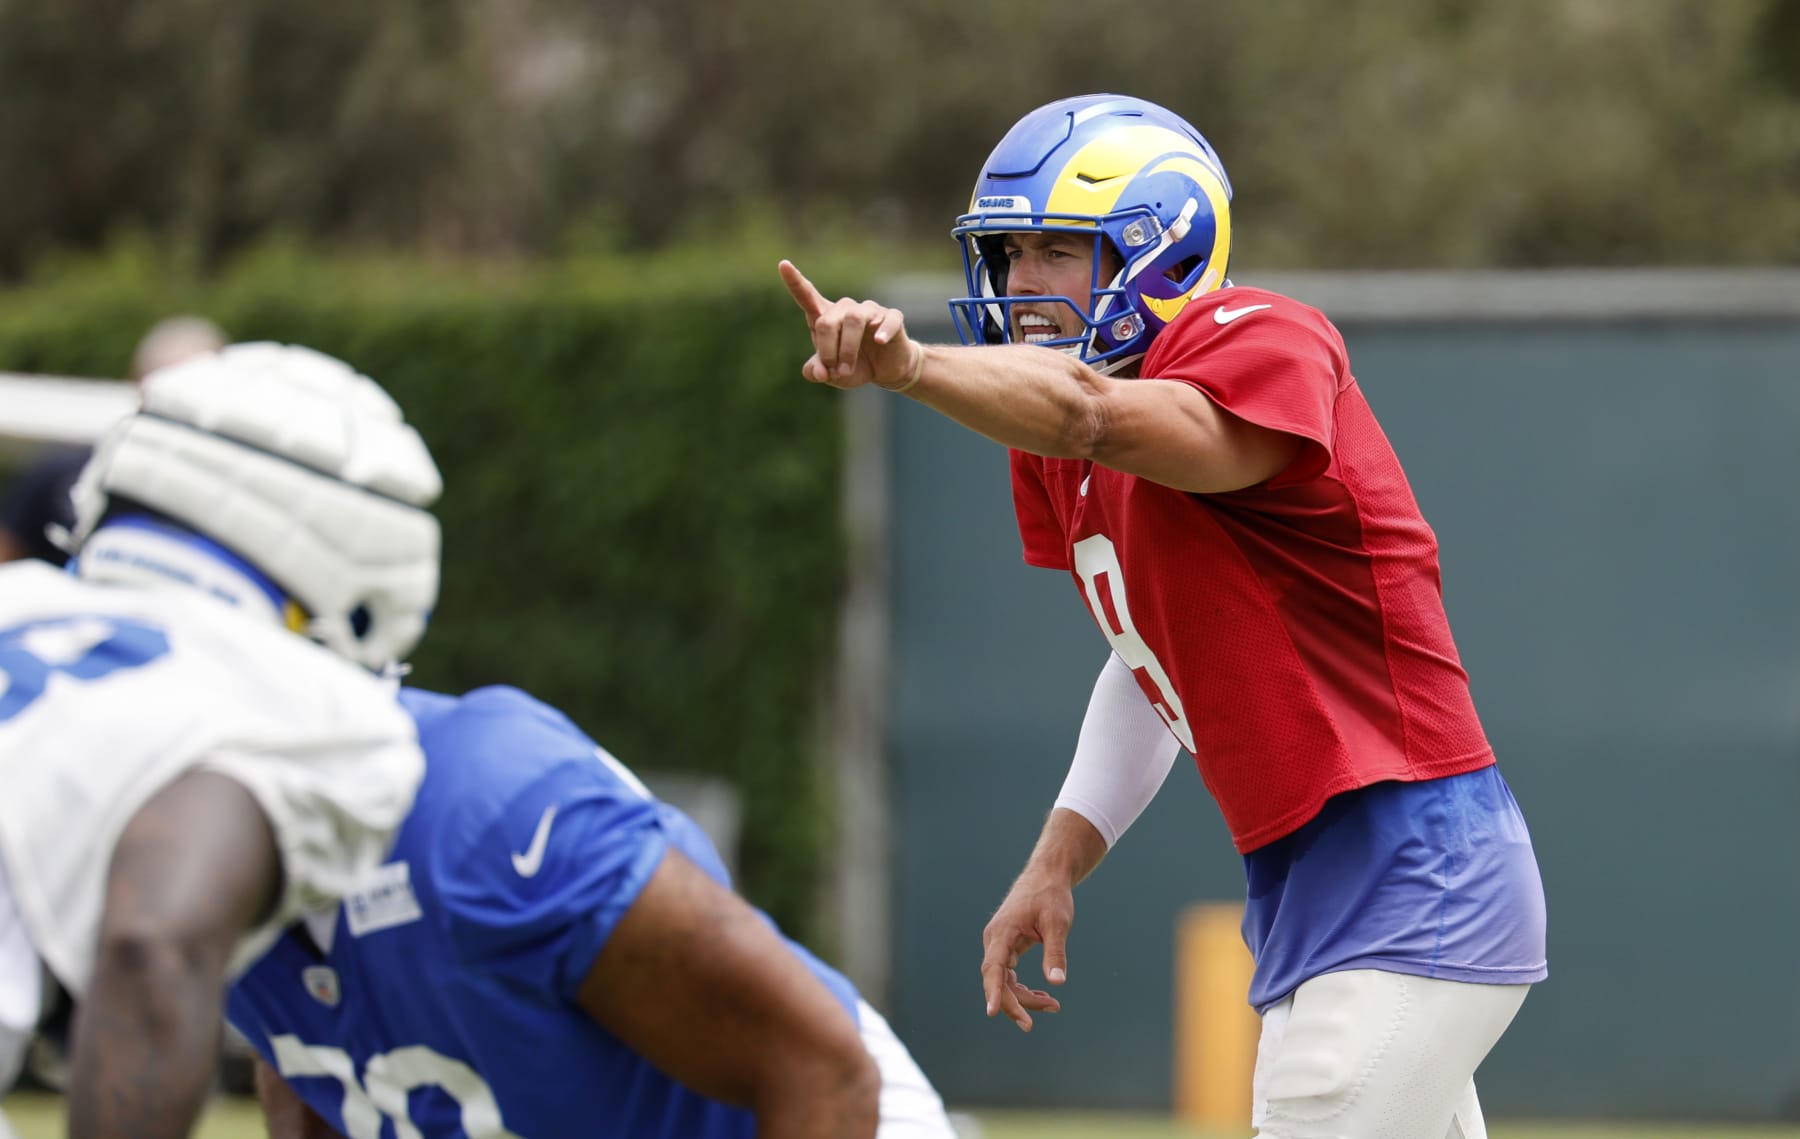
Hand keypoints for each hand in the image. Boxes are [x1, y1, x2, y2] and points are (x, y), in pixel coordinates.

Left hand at [779, 260, 922, 391]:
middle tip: (835, 372)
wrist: (886, 371)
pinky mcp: (892, 318)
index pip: (807, 296)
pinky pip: (887, 320)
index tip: (783, 265)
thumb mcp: (831, 375)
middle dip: (828, 350)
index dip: (795, 281)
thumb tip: (820, 372)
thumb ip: (817, 372)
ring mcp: (870, 311)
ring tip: (847, 371)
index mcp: (826, 317)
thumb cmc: (855, 366)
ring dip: (847, 349)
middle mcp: (846, 309)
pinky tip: (880, 341)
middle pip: (828, 321)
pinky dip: (883, 330)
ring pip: (853, 319)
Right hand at [979, 871, 1072, 1031]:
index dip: (992, 991)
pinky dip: (1023, 988)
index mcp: (1002, 932)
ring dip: (1023, 997)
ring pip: (1004, 981)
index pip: (993, 967)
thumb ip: (1055, 953)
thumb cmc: (1051, 896)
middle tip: (1036, 1021)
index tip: (992, 1013)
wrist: (1047, 876)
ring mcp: (999, 944)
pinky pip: (1009, 975)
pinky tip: (1041, 994)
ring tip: (1053, 1005)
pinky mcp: (1008, 947)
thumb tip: (1058, 982)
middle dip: (1016, 1003)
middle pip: (997, 980)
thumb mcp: (1057, 924)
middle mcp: (995, 940)